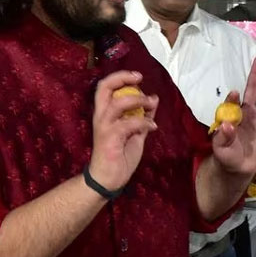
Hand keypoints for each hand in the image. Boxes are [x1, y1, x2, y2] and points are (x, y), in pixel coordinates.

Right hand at [88, 71, 158, 190]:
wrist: (107, 179)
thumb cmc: (119, 157)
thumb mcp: (135, 134)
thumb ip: (142, 117)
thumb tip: (154, 99)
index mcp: (104, 113)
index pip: (105, 87)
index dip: (120, 77)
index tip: (138, 77)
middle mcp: (101, 116)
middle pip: (104, 87)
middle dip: (122, 78)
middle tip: (139, 79)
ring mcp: (104, 127)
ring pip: (117, 103)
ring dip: (138, 100)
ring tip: (152, 102)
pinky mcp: (109, 138)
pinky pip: (128, 124)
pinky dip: (143, 122)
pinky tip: (152, 126)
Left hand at [211, 59, 255, 175]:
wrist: (238, 168)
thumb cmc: (226, 154)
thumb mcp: (220, 147)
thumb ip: (223, 136)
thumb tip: (227, 125)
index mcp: (234, 115)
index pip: (234, 101)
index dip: (234, 97)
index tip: (234, 94)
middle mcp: (249, 113)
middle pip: (253, 91)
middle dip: (255, 76)